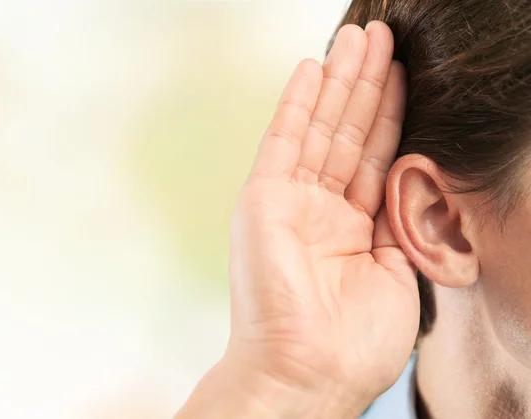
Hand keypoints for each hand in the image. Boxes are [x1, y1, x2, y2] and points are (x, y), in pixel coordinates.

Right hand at [177, 21, 418, 418]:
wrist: (309, 372)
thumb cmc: (354, 342)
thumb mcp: (398, 272)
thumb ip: (400, 220)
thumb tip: (412, 180)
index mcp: (351, 229)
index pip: (374, 158)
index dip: (391, 115)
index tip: (403, 75)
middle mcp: (317, 208)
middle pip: (348, 134)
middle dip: (365, 84)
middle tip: (380, 37)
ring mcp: (289, 200)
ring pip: (320, 128)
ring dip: (340, 82)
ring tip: (358, 38)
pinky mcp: (263, 197)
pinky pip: (283, 140)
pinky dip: (298, 103)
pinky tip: (313, 68)